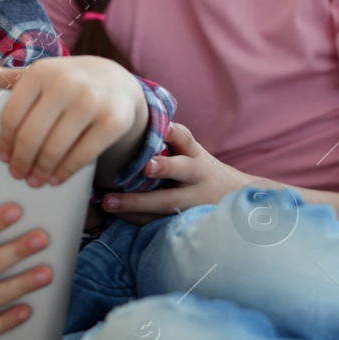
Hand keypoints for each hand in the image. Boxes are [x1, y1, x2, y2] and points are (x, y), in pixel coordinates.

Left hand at [0, 56, 145, 186]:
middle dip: (22, 161)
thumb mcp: (32, 77)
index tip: (3, 158)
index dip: (5, 143)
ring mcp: (92, 102)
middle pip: (31, 135)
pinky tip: (57, 177)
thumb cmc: (64, 82)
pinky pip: (82, 155)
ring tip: (36, 180)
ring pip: (56, 147)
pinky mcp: (112, 120)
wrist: (117, 82)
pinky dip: (66, 171)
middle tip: (19, 175)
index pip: (11, 116)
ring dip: (42, 170)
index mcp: (40, 72)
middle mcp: (66, 83)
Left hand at [101, 122, 254, 224]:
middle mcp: (195, 176)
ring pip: (166, 201)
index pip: (187, 140)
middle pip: (182, 170)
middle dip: (165, 167)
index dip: (176, 134)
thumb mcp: (190, 152)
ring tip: (109, 202)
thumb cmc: (197, 169)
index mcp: (194, 155)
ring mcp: (191, 201)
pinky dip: (136, 217)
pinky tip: (114, 214)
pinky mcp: (181, 219)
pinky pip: (157, 220)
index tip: (166, 129)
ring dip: (137, 202)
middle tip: (146, 167)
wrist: (229, 199)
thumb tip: (133, 118)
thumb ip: (169, 140)